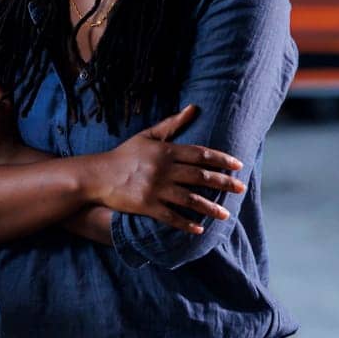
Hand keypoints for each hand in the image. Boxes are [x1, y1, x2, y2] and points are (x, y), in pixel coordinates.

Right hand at [88, 104, 245, 234]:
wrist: (97, 175)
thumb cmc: (124, 154)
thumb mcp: (147, 135)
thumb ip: (172, 124)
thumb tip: (194, 108)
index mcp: (165, 151)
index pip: (200, 154)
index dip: (221, 160)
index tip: (237, 166)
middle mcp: (164, 169)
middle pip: (200, 176)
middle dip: (223, 183)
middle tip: (241, 188)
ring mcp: (156, 188)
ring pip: (190, 199)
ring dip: (210, 207)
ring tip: (225, 214)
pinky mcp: (147, 205)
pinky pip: (172, 217)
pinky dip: (187, 224)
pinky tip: (199, 229)